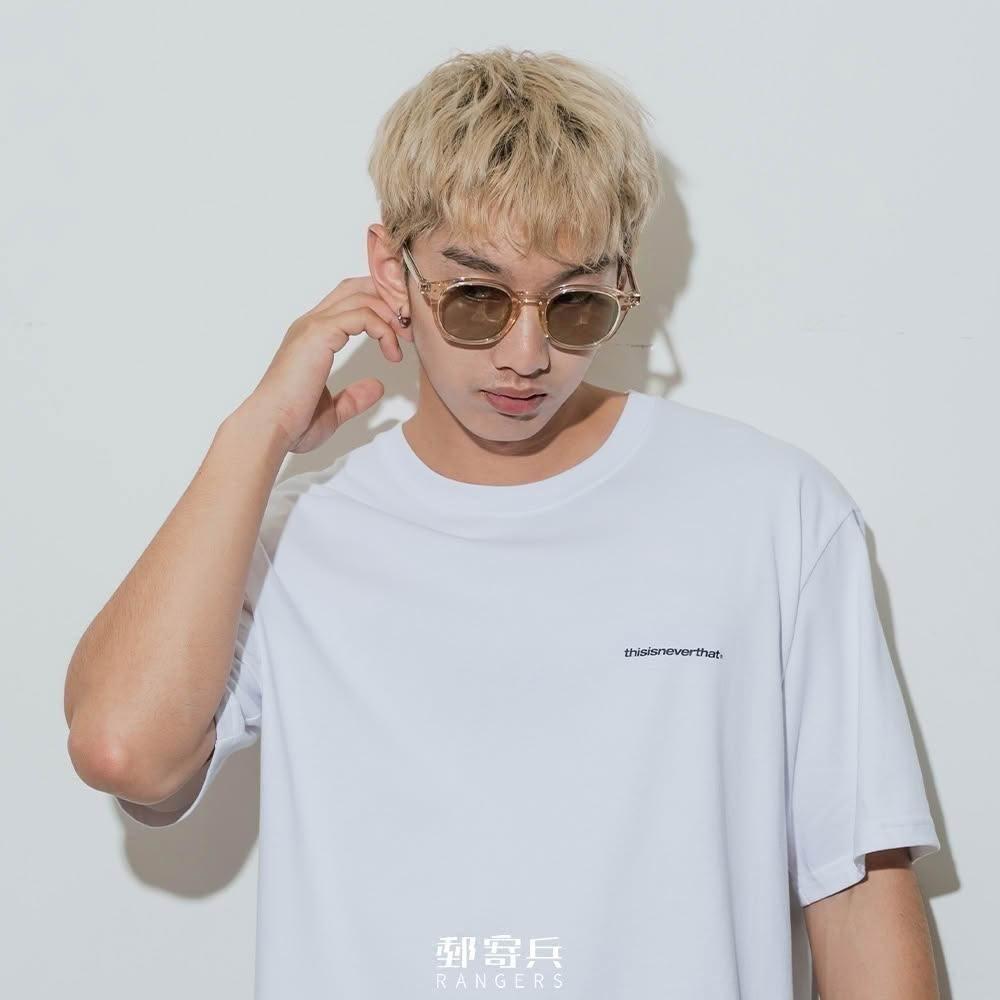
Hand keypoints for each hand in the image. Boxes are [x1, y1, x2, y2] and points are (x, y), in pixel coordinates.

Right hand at [246, 277, 409, 453]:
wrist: (271, 428)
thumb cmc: (292, 423)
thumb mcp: (333, 410)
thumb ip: (354, 397)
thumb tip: (377, 387)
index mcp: (310, 337)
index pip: (346, 300)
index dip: (378, 306)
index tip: (400, 334)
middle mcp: (310, 324)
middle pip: (355, 287)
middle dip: (388, 300)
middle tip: (408, 328)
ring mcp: (313, 326)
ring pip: (361, 297)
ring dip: (390, 314)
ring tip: (404, 340)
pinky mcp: (319, 335)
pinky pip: (362, 316)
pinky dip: (383, 328)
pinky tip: (392, 352)